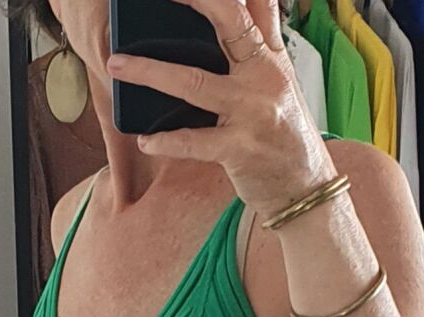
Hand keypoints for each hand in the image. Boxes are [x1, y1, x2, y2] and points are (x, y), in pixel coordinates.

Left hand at [105, 0, 330, 221]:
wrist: (306, 191)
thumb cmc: (286, 137)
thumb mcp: (281, 81)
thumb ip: (260, 43)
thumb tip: (243, 5)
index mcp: (271, 57)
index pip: (248, 6)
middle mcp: (264, 77)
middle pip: (227, 22)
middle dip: (191, 1)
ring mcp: (251, 112)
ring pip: (193, 82)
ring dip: (149, 72)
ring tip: (118, 65)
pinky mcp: (240, 149)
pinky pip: (193, 141)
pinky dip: (165, 140)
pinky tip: (145, 139)